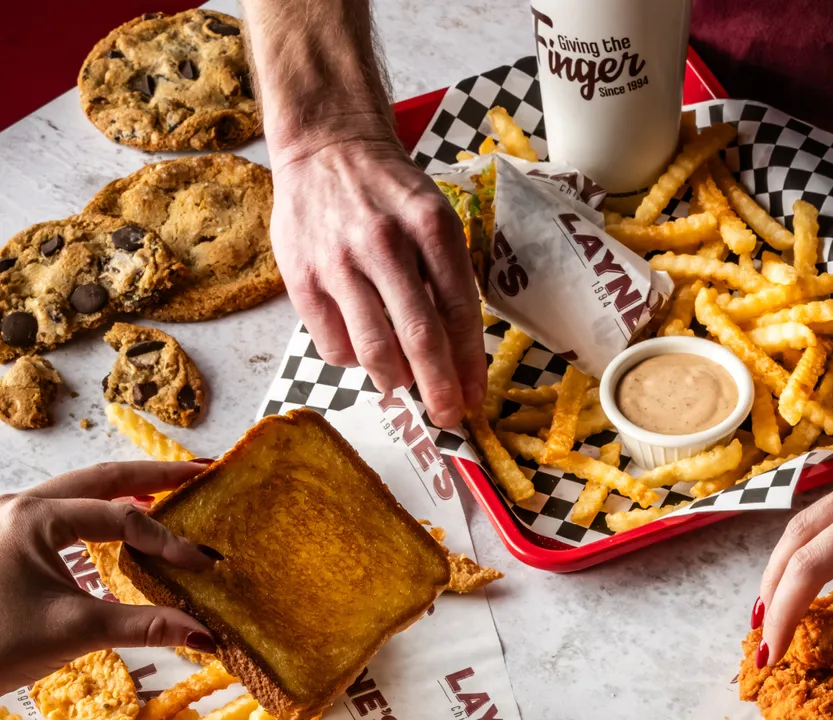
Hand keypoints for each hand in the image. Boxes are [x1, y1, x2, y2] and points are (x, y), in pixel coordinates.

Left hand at [0, 461, 217, 691]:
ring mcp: (9, 520)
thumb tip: (202, 633)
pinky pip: (63, 511)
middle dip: (155, 476)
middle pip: (102, 478)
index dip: (168, 541)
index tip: (203, 564)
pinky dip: (100, 510)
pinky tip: (122, 520)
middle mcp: (21, 506)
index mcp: (35, 517)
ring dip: (126, 489)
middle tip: (201, 472)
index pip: (122, 518)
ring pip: (80, 491)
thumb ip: (145, 625)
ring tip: (170, 487)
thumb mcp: (75, 630)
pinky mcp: (6, 540)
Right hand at [270, 138, 485, 426]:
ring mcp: (339, 262)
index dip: (469, 362)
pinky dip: (354, 360)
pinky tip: (363, 349)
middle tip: (449, 416)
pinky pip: (332, 344)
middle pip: (419, 336)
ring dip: (396, 380)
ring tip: (405, 383)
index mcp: (430, 227)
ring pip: (374, 349)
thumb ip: (447, 276)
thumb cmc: (390, 192)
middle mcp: (385, 244)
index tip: (476, 396)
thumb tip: (459, 353)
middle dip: (439, 388)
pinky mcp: (301, 278)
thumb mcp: (434, 217)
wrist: (326, 148)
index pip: (459, 310)